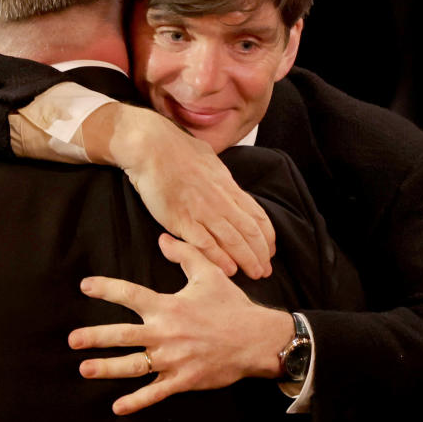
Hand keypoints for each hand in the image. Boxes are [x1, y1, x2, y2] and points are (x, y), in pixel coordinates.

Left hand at [68, 234, 292, 414]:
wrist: (256, 339)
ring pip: (134, 365)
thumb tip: (162, 238)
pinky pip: (156, 392)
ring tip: (84, 369)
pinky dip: (136, 401)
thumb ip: (184, 254)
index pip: (131, 295)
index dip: (107, 289)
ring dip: (107, 368)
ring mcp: (174, 359)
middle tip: (72, 339)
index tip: (85, 286)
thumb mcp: (210, 273)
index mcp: (169, 306)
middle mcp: (167, 333)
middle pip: (124, 335)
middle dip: (96, 337)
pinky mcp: (183, 379)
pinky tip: (117, 407)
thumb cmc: (231, 305)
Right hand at [88, 103, 275, 278]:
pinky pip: (204, 243)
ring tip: (254, 274)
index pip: (257, 215)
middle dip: (261, 253)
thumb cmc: (177, 150)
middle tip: (265, 271)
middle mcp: (219, 199)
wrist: (152, 147)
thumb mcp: (210, 161)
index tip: (270, 250)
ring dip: (246, 260)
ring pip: (231, 240)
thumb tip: (230, 186)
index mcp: (228, 186)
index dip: (267, 236)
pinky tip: (228, 270)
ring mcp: (201, 210)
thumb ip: (222, 179)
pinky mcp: (181, 219)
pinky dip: (218, 258)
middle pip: (248, 232)